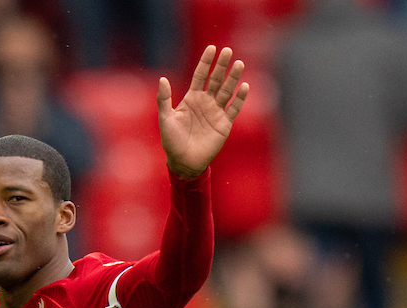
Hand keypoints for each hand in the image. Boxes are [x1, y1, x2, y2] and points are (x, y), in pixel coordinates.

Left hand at [158, 45, 248, 178]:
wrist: (183, 161)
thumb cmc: (171, 141)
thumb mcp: (165, 118)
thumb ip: (164, 99)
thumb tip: (162, 79)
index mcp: (192, 98)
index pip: (200, 75)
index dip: (206, 62)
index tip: (211, 48)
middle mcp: (206, 102)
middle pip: (216, 79)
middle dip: (222, 65)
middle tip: (228, 51)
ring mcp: (216, 112)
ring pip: (227, 91)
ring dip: (233, 78)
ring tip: (239, 63)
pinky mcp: (224, 124)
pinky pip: (234, 108)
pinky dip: (239, 98)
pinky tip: (244, 86)